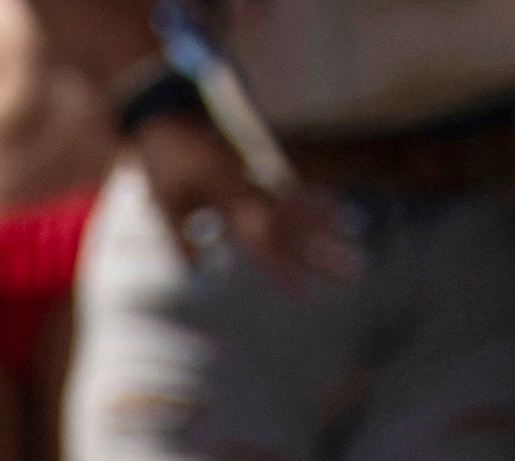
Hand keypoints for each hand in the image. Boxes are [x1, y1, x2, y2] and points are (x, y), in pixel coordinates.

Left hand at [132, 113, 345, 283]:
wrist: (171, 115)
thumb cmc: (164, 164)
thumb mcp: (164, 204)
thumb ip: (181, 240)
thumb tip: (197, 275)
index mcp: (230, 191)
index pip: (264, 235)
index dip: (283, 265)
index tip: (302, 291)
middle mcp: (253, 181)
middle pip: (294, 222)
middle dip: (322, 249)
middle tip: (350, 272)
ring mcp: (259, 173)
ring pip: (300, 207)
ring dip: (326, 231)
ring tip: (351, 254)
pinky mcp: (259, 170)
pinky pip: (292, 193)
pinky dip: (315, 208)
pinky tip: (336, 220)